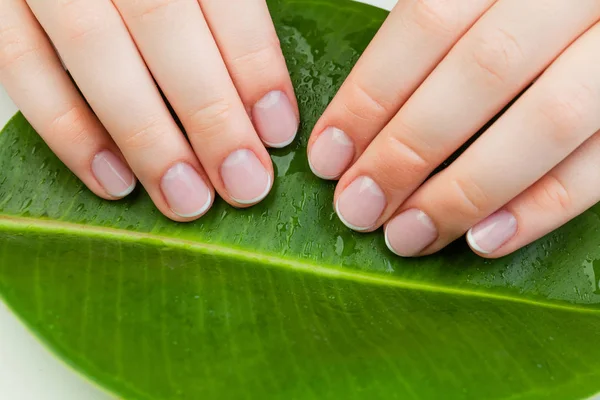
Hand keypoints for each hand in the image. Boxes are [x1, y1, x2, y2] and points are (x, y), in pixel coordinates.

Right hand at [0, 0, 297, 220]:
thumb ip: (221, 16)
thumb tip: (261, 102)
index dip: (254, 64)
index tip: (277, 130)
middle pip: (162, 24)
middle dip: (210, 114)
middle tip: (244, 184)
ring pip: (93, 48)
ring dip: (146, 137)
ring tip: (187, 200)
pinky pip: (20, 64)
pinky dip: (67, 130)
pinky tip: (114, 182)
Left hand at [308, 0, 599, 257]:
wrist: (596, 10)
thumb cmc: (525, 12)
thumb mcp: (482, 1)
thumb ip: (434, 35)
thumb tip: (358, 124)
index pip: (429, 23)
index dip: (370, 96)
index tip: (328, 158)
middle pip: (481, 74)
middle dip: (407, 152)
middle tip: (358, 209)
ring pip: (548, 121)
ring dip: (465, 191)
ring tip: (407, 237)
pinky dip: (543, 207)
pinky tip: (484, 240)